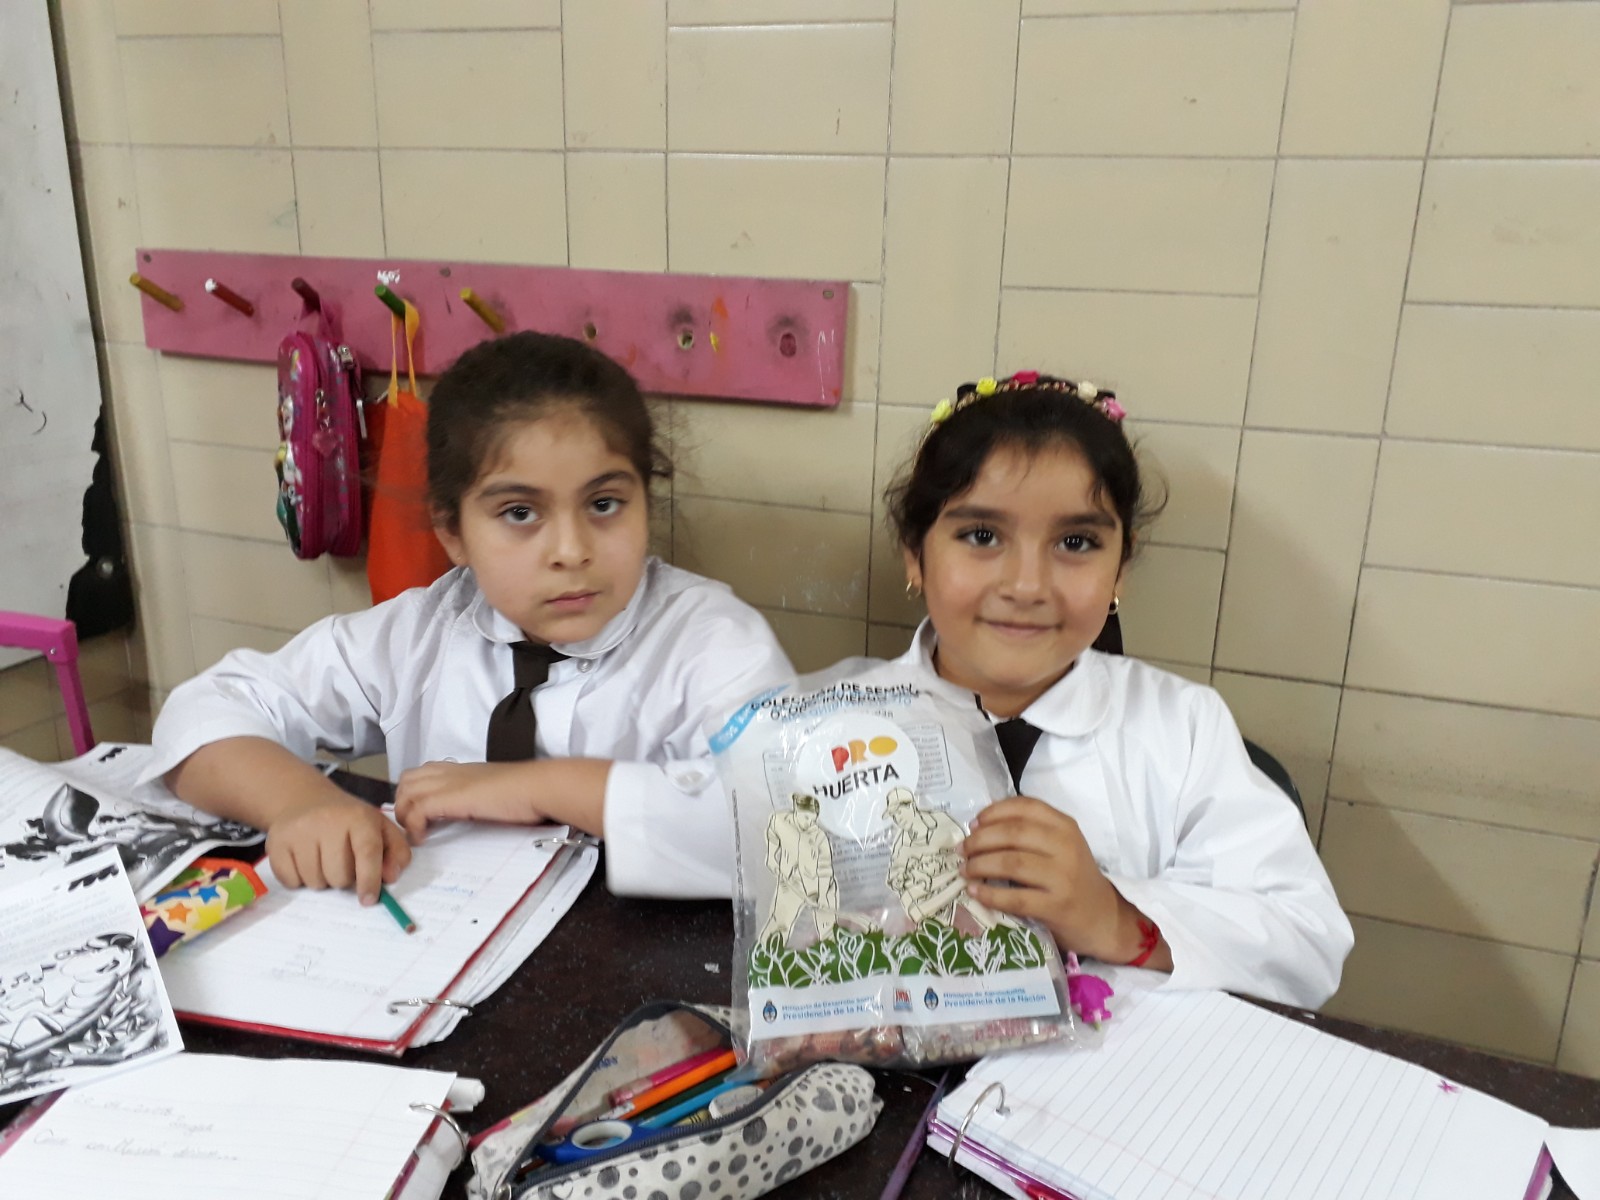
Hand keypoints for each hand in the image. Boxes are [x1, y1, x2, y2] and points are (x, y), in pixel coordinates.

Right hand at [266, 794, 410, 904]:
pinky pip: (291, 881)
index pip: (367, 852)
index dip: (370, 880)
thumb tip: (391, 876)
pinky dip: (299, 879)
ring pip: (315, 882)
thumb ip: (396, 851)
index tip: (369, 900)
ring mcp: (299, 831)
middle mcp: (327, 821)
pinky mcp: (276, 843)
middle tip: (341, 862)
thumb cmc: (348, 820)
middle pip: (339, 875)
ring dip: (322, 879)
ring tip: (322, 858)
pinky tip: (303, 859)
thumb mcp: (379, 827)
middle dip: (344, 878)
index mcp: (359, 817)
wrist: (304, 800)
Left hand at [393, 760, 544, 842]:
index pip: (421, 774)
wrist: (536, 787)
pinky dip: (413, 826)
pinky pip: (416, 810)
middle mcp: (449, 772)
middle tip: (415, 826)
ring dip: (405, 816)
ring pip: (406, 793)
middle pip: (406, 781)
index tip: (419, 816)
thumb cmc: (524, 791)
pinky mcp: (449, 798)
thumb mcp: (491, 791)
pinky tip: (423, 838)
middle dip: (403, 804)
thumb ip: (475, 796)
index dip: (413, 794)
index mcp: (460, 770)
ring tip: (418, 834)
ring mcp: (448, 783)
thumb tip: (471, 809)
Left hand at [961, 796, 1147, 962]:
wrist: (1103, 917)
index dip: (993, 812)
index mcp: (1065, 826)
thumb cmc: (1072, 878)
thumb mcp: (1059, 846)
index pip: (1025, 807)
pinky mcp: (1057, 906)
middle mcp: (1066, 846)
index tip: (973, 824)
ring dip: (980, 865)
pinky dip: (990, 895)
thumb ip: (1030, 833)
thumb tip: (978, 828)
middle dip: (980, 840)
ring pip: (1011, 863)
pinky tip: (975, 893)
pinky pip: (1016, 898)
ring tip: (965, 870)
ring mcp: (1063, 877)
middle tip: (962, 850)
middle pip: (1013, 833)